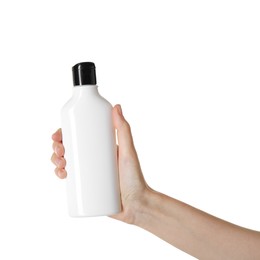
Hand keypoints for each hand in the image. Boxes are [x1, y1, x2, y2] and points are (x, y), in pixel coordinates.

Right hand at [51, 105, 149, 223]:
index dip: (64, 134)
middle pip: (70, 148)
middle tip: (58, 151)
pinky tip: (60, 174)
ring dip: (56, 159)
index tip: (57, 135)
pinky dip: (61, 174)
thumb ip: (124, 130)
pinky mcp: (87, 187)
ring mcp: (90, 172)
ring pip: (67, 162)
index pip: (80, 135)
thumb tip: (117, 106)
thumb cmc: (135, 178)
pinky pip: (70, 179)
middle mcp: (95, 158)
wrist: (136, 205)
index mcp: (102, 147)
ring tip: (59, 164)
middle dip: (57, 147)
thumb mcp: (129, 151)